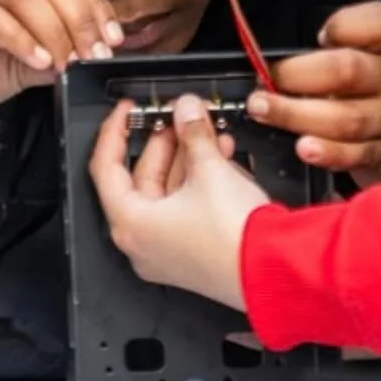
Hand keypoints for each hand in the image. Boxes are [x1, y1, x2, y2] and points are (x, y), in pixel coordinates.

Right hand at [0, 0, 121, 161]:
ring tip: (67, 62)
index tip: (113, 37)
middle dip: (80, 17)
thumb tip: (105, 46)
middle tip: (95, 53)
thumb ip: (62, 45)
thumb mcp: (28, 56)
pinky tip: (38, 61)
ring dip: (54, 30)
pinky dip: (22, 40)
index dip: (94, 1)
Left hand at [90, 94, 271, 308]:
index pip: (107, 167)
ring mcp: (168, 251)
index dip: (115, 130)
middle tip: (179, 116)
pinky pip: (187, 208)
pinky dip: (200, 181)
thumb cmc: (235, 238)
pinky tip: (219, 157)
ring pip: (169, 192)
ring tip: (206, 132)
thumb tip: (186, 111)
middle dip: (165, 142)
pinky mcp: (193, 254)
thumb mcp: (210, 170)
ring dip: (188, 158)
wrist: (274, 270)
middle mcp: (143, 243)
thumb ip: (193, 133)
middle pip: (143, 178)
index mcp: (131, 225)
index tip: (126, 110)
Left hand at [248, 1, 380, 188]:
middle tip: (266, 79)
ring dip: (298, 115)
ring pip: (346, 119)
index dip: (347, 26)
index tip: (322, 35)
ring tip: (264, 111)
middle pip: (348, 72)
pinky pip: (353, 154)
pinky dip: (327, 153)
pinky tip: (304, 148)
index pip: (379, 24)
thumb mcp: (360, 50)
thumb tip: (271, 58)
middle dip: (299, 75)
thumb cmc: (368, 82)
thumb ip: (328, 46)